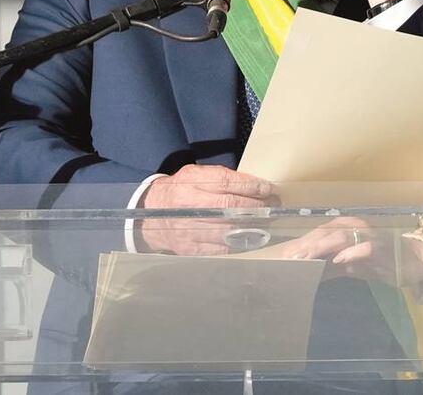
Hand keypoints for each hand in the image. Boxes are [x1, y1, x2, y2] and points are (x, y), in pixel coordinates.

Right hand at [137, 165, 277, 255]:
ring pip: (230, 229)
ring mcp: (191, 229)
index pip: (229, 182)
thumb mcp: (194, 175)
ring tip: (268, 221)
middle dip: (259, 206)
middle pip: (232, 207)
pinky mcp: (191, 248)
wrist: (147, 216)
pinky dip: (240, 243)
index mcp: (193, 182)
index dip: (253, 186)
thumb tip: (251, 184)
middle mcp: (192, 206)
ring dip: (255, 226)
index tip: (269, 189)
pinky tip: (253, 237)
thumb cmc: (178, 191)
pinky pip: (222, 248)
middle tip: (275, 205)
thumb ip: (220, 177)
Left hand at [273, 216, 422, 286]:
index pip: (321, 235)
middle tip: (288, 259)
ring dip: (322, 247)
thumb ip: (332, 267)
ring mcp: (371, 237)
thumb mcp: (353, 267)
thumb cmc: (384, 262)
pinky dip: (352, 253)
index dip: (302, 245)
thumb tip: (308, 273)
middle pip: (327, 234)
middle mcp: (358, 230)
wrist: (417, 261)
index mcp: (349, 231)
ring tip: (305, 257)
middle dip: (306, 246)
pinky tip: (339, 260)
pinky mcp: (384, 247)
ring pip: (342, 237)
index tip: (284, 257)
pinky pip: (366, 248)